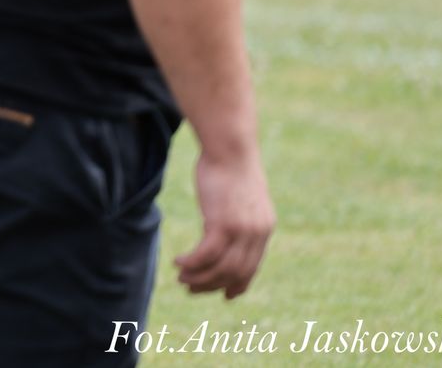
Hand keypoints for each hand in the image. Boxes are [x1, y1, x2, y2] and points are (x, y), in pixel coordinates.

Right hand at [175, 149, 274, 298]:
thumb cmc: (229, 164)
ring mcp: (241, 230)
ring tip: (181, 277)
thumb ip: (237, 214)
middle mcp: (256, 233)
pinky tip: (178, 261)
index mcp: (263, 228)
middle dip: (212, 285)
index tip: (225, 295)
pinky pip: (206, 255)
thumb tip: (223, 223)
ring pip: (221, 268)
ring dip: (199, 277)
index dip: (238, 284)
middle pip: (235, 273)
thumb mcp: (240, 195)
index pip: (252, 266)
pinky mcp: (222, 223)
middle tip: (191, 287)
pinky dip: (191, 263)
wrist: (230, 147)